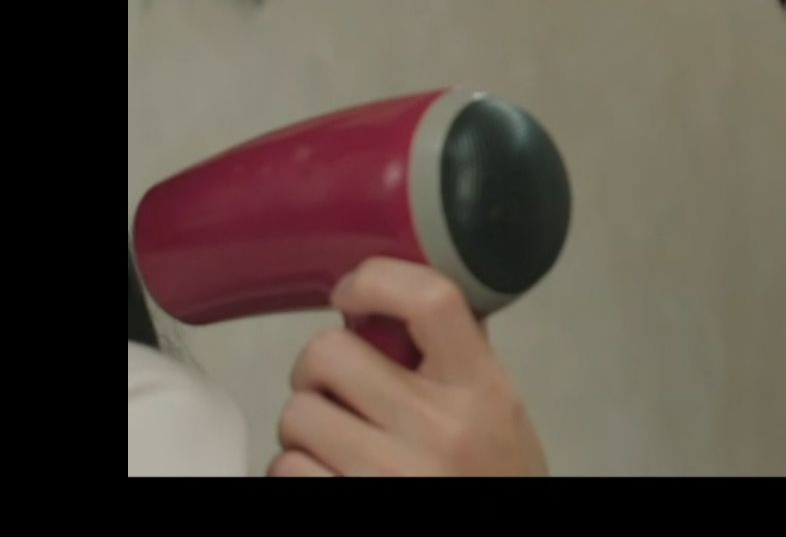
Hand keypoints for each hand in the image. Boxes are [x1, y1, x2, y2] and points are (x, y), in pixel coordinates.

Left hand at [268, 257, 549, 475]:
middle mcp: (439, 428)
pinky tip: (329, 473)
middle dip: (318, 370)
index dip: (375, 280)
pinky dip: (296, 470)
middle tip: (334, 386)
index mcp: (482, 388)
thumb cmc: (498, 477)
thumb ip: (461, 356)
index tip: (351, 292)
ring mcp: (391, 475)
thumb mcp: (500, 409)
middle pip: (329, 354)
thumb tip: (406, 297)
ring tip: (337, 440)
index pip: (431, 301)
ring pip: (296, 415)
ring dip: (305, 427)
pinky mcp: (353, 504)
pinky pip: (285, 470)